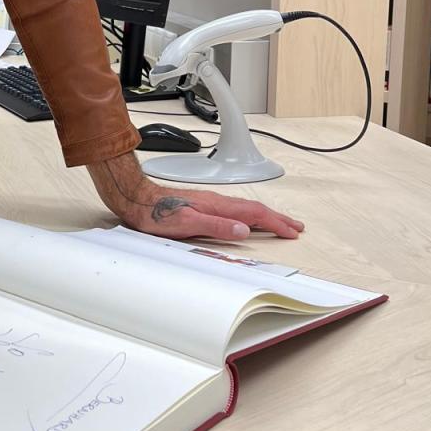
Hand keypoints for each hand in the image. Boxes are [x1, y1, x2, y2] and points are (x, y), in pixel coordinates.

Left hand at [88, 153, 303, 241]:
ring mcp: (209, 202)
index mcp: (216, 205)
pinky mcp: (202, 205)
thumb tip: (243, 229)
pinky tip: (246, 219)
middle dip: (277, 218)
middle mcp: (216, 201)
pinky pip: (234, 209)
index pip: (254, 214)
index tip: (291, 232)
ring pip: (245, 208)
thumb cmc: (154, 214)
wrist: (134, 198)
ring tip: (279, 222)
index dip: (275, 223)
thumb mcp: (184, 224)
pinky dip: (249, 215)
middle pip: (254, 208)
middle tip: (296, 226)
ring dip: (266, 216)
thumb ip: (214, 225)